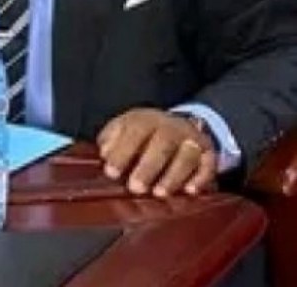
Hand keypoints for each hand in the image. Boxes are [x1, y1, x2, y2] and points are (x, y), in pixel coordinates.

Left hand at [97, 108, 216, 196]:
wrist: (178, 126)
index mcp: (146, 119)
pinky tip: (189, 191)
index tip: (111, 172)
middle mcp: (171, 127)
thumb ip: (111, 140)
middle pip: (162, 144)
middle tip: (135, 188)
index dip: (122, 152)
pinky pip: (208, 166)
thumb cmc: (142, 134)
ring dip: (173, 176)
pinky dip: (200, 178)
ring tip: (159, 193)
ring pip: (186, 156)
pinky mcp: (209, 153)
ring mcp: (192, 139)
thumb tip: (104, 154)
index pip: (134, 131)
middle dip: (148, 167)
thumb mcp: (123, 129)